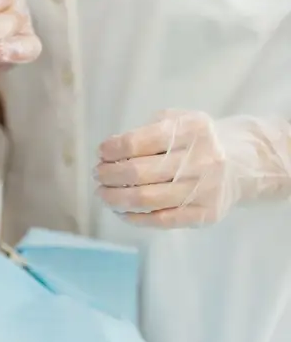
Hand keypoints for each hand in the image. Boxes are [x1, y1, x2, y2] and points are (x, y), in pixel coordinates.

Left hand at [95, 110, 290, 227]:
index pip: (137, 142)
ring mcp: (204, 189)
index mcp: (190, 130)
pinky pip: (160, 220)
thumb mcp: (177, 121)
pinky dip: (134, 217)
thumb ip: (145, 132)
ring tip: (103, 193)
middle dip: (109, 174)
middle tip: (98, 175)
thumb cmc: (197, 140)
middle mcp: (200, 159)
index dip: (112, 149)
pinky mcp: (205, 214)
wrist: (243, 163)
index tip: (101, 153)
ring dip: (115, 198)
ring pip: (146, 199)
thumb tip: (109, 152)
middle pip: (138, 172)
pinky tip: (121, 211)